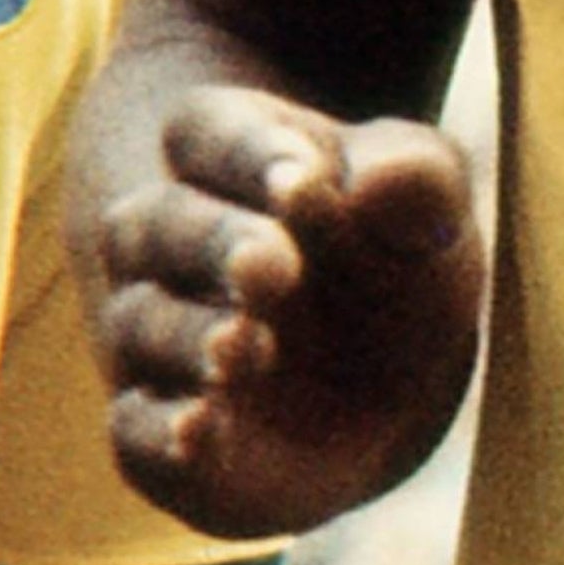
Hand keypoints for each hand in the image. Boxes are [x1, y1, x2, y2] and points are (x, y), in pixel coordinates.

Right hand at [84, 80, 487, 538]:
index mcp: (237, 159)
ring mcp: (158, 336)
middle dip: (213, 242)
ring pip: (139, 323)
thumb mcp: (431, 211)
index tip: (303, 179)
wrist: (396, 385)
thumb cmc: (399, 261)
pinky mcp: (157, 429)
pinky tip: (197, 432)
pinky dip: (160, 432)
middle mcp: (177, 241)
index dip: (247, 152)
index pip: (207, 131)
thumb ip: (419, 183)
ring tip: (244, 346)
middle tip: (270, 264)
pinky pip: (132, 430)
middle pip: (157, 222)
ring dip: (190, 336)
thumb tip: (379, 180)